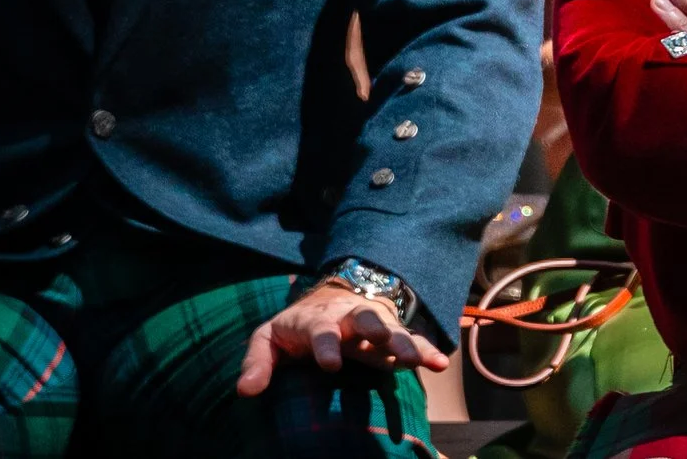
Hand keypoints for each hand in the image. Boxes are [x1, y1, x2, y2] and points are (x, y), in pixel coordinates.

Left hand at [238, 280, 448, 390]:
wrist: (329, 296)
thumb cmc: (296, 327)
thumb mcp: (270, 338)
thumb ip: (258, 362)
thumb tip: (246, 391)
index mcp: (317, 320)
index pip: (321, 330)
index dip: (325, 346)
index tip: (330, 365)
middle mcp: (349, 318)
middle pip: (364, 320)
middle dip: (375, 331)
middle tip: (386, 346)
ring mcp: (372, 325)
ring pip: (391, 329)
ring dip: (404, 342)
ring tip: (416, 360)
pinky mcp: (390, 335)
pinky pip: (411, 341)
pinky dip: (426, 350)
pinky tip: (440, 363)